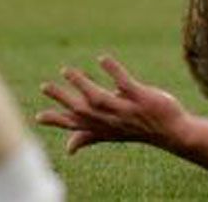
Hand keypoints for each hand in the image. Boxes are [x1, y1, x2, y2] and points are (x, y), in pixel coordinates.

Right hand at [36, 56, 196, 156]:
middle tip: (44, 85)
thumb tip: (68, 149)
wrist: (171, 131)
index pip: (75, 126)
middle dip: (61, 98)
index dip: (56, 121)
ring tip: (66, 70)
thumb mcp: (111, 135)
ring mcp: (125, 110)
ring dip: (81, 83)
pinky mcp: (141, 98)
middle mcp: (110, 121)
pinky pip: (124, 84)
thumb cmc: (138, 130)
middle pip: (81, 110)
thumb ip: (89, 137)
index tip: (37, 117)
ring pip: (98, 98)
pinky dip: (112, 71)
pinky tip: (102, 59)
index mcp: (101, 128)